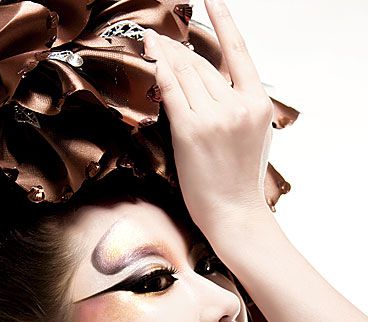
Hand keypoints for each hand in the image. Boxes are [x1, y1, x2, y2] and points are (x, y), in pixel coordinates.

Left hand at [143, 0, 273, 244]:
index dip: (224, 22)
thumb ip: (240, 105)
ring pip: (185, 74)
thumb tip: (216, 84)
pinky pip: (170, 91)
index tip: (213, 0)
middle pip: (203, 64)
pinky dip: (159, 71)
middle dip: (180, 49)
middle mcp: (238, 103)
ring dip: (166, 56)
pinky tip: (151, 56)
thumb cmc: (240, 180)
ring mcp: (214, 116)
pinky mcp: (190, 130)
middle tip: (163, 39)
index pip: (239, 52)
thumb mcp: (254, 135)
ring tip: (153, 43)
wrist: (233, 212)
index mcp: (258, 103)